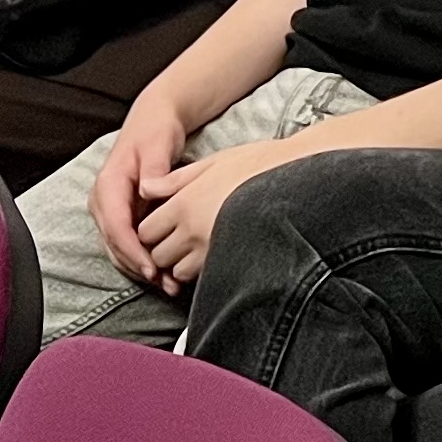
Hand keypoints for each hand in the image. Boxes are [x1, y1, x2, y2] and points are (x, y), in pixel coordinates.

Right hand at [89, 93, 195, 290]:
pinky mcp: (119, 216)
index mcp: (108, 184)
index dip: (133, 251)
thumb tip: (147, 189)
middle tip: (167, 284)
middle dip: (139, 267)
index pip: (116, 226)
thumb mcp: (157, 144)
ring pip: (119, 249)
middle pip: (115, 244)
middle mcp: (102, 201)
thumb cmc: (156, 130)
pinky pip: (126, 244)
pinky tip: (163, 272)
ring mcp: (109, 210)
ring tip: (168, 284)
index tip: (152, 269)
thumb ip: (153, 168)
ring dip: (140, 268)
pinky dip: (142, 259)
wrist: (153, 121)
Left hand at [131, 135, 306, 291]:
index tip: (164, 224)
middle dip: (164, 249)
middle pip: (158, 255)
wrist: (296, 177)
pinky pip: (202, 278)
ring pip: (177, 272)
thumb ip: (175, 179)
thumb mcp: (213, 163)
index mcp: (184, 202)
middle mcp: (193, 230)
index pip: (146, 231)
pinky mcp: (230, 260)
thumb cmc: (257, 165)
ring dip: (182, 263)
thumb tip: (145, 188)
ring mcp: (212, 249)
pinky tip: (214, 254)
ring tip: (197, 248)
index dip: (152, 229)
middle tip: (179, 237)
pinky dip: (202, 271)